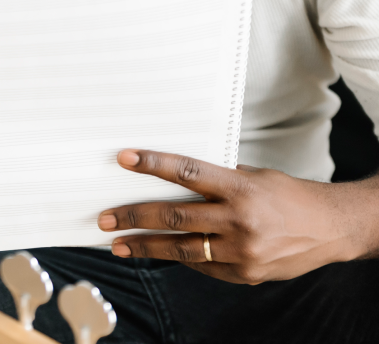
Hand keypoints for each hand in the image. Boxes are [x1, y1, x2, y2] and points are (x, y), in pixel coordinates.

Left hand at [97, 149, 365, 283]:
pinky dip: (180, 258)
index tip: (124, 159)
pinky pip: (202, 266)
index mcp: (240, 187)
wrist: (330, 228)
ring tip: (118, 244)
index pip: (187, 172)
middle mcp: (239, 220)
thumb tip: (170, 174)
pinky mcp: (245, 275)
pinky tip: (159, 253)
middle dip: (134, 218)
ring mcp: (242, 252)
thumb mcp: (252, 176)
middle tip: (104, 218)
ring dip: (145, 247)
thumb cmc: (285, 194)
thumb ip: (215, 178)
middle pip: (175, 217)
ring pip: (182, 249)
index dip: (153, 164)